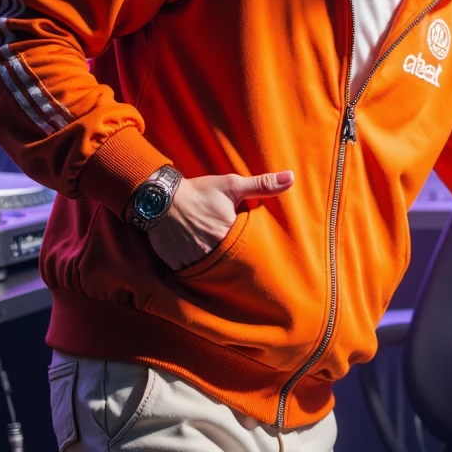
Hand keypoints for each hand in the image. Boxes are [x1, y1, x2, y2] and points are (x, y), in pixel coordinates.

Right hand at [146, 170, 293, 271]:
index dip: (247, 244)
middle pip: (231, 261)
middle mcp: (213, 250)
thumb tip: (291, 178)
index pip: (249, 248)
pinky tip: (196, 256)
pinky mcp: (179, 265)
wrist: (159, 197)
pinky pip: (192, 273)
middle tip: (227, 247)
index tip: (244, 239)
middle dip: (233, 256)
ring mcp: (195, 260)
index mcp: (230, 233)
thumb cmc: (199, 191)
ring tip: (211, 252)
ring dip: (215, 264)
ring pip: (212, 270)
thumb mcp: (232, 185)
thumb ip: (263, 185)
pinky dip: (196, 268)